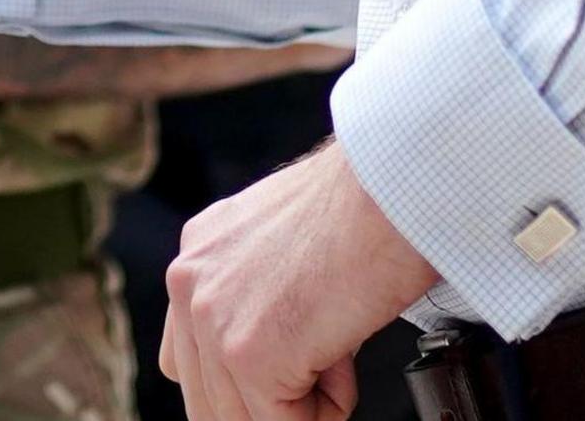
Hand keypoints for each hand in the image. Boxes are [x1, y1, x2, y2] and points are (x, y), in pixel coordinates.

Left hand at [162, 143, 435, 420]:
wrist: (394, 186)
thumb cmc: (365, 207)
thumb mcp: (284, 241)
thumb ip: (256, 295)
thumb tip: (280, 358)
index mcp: (198, 255)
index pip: (191, 360)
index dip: (246, 383)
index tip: (293, 376)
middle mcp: (190, 283)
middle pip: (210, 398)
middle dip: (274, 397)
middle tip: (323, 366)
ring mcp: (213, 319)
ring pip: (245, 417)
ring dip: (303, 402)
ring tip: (339, 349)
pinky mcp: (250, 355)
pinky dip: (328, 408)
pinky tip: (344, 354)